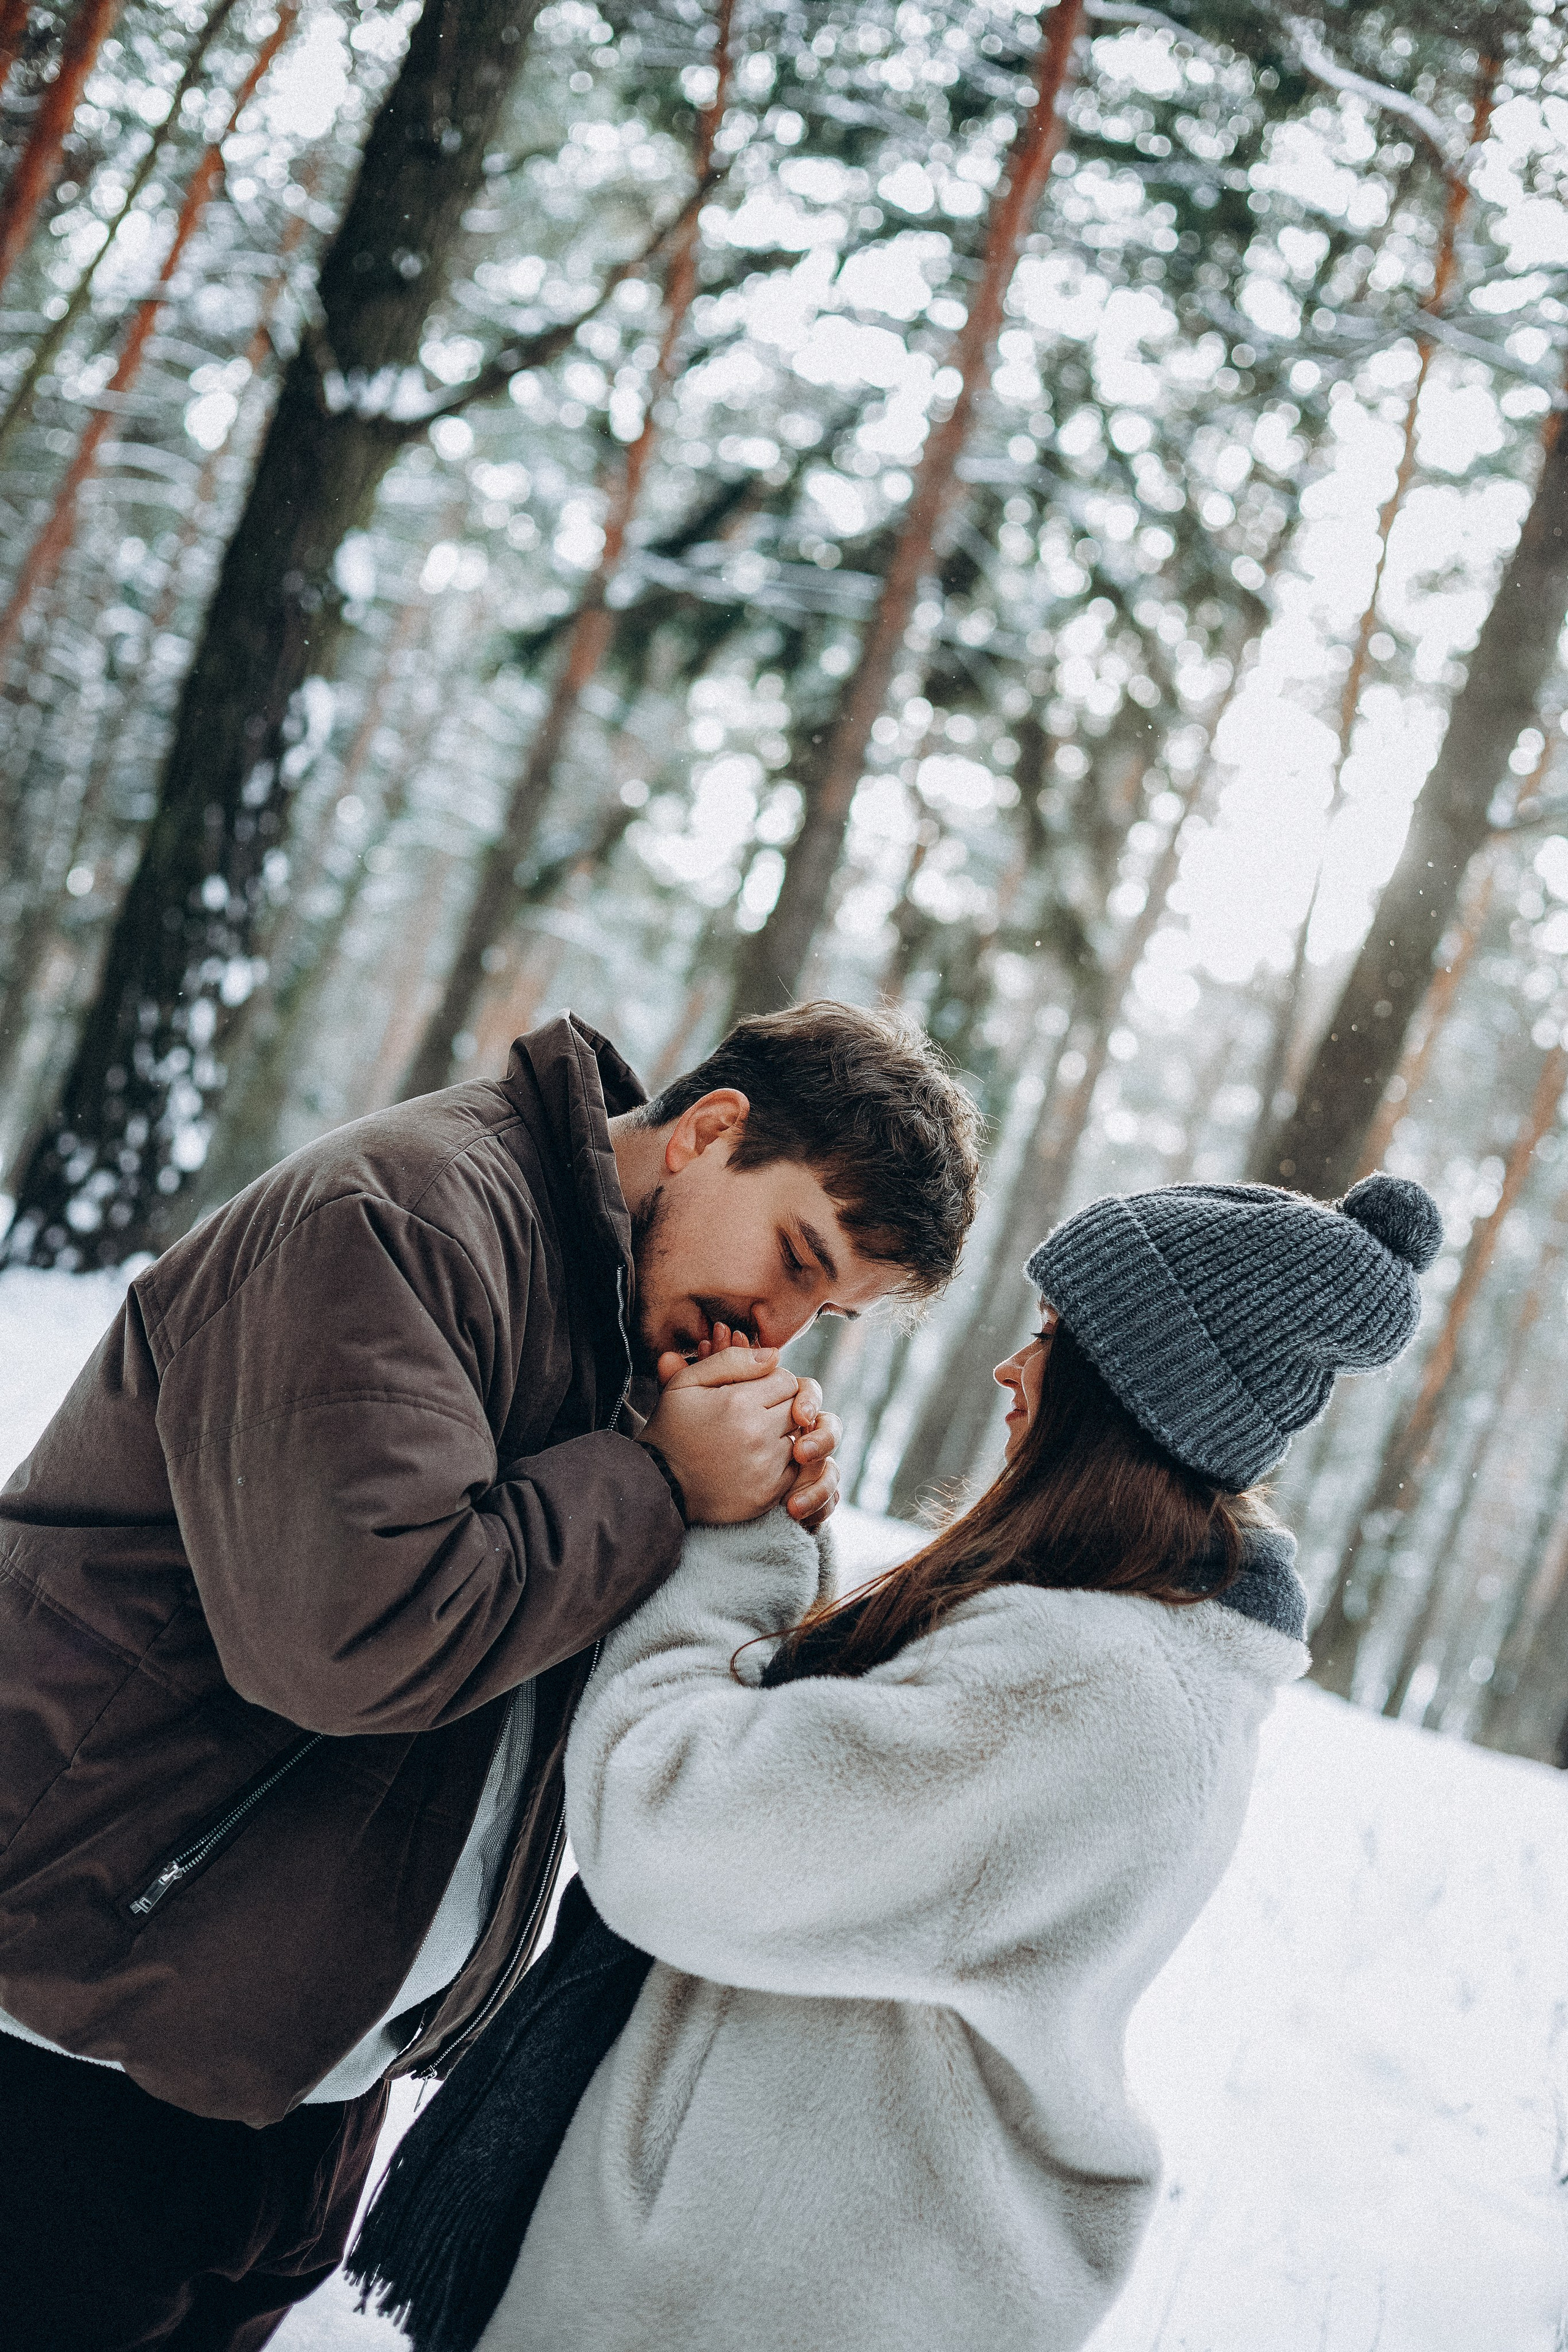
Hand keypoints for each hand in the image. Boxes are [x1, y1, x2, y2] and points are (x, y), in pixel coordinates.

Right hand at [639, 1336, 800, 1525]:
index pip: (786, 1381)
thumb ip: (731, 1360)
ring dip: (780, 1437)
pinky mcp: (768, 1493)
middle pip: (797, 1409)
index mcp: (738, 1402)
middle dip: (779, 1408)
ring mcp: (765, 1467)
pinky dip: (780, 1465)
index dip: (771, 1383)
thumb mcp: (687, 1383)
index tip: (752, 1394)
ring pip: (798, 1439)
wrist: (658, 1484)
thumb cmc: (671, 1429)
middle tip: (752, 1417)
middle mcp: (757, 1434)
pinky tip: (753, 1463)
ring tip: (750, 1441)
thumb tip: (775, 1354)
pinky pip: (794, 1470)